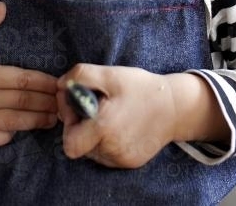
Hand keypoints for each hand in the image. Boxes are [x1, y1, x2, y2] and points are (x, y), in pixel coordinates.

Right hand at [0, 2, 58, 146]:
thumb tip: (2, 5)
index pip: (22, 79)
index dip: (44, 83)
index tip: (60, 83)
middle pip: (22, 102)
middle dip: (46, 103)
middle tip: (65, 102)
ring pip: (13, 122)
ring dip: (35, 122)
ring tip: (54, 119)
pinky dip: (8, 136)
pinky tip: (23, 131)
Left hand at [56, 64, 177, 168]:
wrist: (175, 107)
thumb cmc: (141, 88)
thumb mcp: (111, 74)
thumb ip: (81, 75)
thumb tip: (60, 85)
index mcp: (104, 129)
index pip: (70, 144)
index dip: (68, 124)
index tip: (79, 107)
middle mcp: (112, 149)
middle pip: (79, 146)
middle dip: (81, 126)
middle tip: (96, 106)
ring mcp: (121, 159)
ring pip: (93, 151)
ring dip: (94, 134)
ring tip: (110, 115)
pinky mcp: (130, 162)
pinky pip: (107, 154)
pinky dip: (108, 141)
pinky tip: (120, 125)